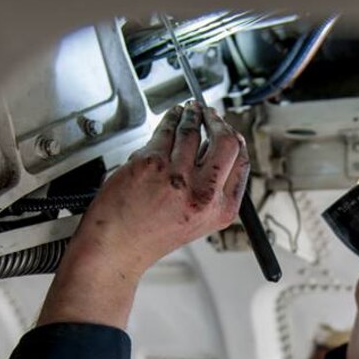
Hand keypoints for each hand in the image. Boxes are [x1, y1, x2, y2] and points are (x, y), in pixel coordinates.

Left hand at [38, 102, 248, 328]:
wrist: (117, 247)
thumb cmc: (150, 235)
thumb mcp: (197, 219)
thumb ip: (212, 188)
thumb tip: (215, 149)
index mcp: (220, 209)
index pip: (241, 163)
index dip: (234, 139)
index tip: (227, 130)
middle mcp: (202, 194)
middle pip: (225, 142)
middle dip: (218, 121)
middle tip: (209, 114)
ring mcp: (177, 177)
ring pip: (192, 131)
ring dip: (191, 115)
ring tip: (188, 111)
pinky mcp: (151, 164)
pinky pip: (166, 132)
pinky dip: (169, 120)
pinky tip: (171, 118)